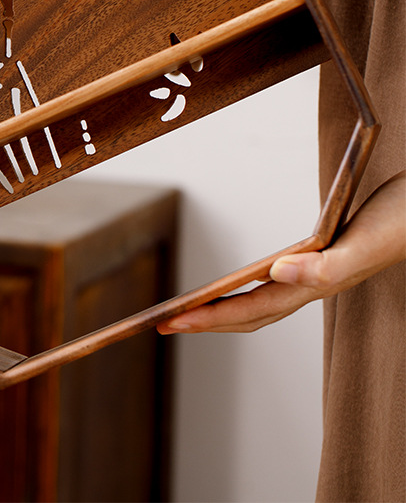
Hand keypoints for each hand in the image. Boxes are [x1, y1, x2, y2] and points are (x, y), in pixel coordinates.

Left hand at [158, 170, 405, 333]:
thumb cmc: (401, 224)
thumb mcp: (363, 244)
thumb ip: (325, 267)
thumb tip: (276, 274)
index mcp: (317, 284)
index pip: (251, 308)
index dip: (210, 317)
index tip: (172, 321)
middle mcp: (315, 284)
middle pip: (251, 313)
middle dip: (207, 321)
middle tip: (164, 323)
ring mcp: (320, 273)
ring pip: (263, 301)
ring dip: (226, 309)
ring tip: (192, 310)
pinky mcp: (325, 256)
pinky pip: (277, 282)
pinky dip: (251, 287)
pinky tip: (244, 283)